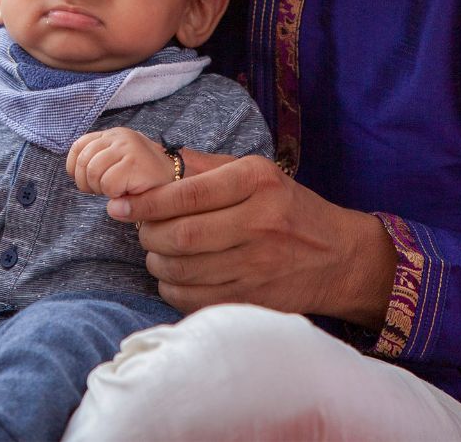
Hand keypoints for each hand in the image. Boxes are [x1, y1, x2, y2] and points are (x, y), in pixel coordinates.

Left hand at [66, 128, 176, 197]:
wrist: (176, 186)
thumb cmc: (142, 180)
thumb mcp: (116, 163)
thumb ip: (96, 159)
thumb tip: (72, 170)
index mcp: (113, 134)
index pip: (78, 146)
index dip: (75, 168)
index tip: (87, 182)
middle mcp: (121, 136)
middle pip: (83, 161)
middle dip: (87, 183)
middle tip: (104, 191)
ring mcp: (129, 147)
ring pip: (92, 172)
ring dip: (101, 189)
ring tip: (117, 191)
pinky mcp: (135, 163)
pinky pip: (108, 184)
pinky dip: (113, 195)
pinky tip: (127, 193)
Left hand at [105, 155, 396, 328]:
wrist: (340, 258)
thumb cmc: (290, 209)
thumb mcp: (258, 173)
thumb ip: (205, 167)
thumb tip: (150, 161)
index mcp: (257, 182)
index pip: (186, 194)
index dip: (145, 202)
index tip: (119, 205)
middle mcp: (259, 222)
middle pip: (180, 235)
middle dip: (147, 234)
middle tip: (139, 229)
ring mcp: (258, 266)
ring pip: (183, 270)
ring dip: (156, 261)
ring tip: (156, 251)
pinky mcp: (254, 299)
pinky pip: (194, 299)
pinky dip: (172, 288)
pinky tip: (174, 275)